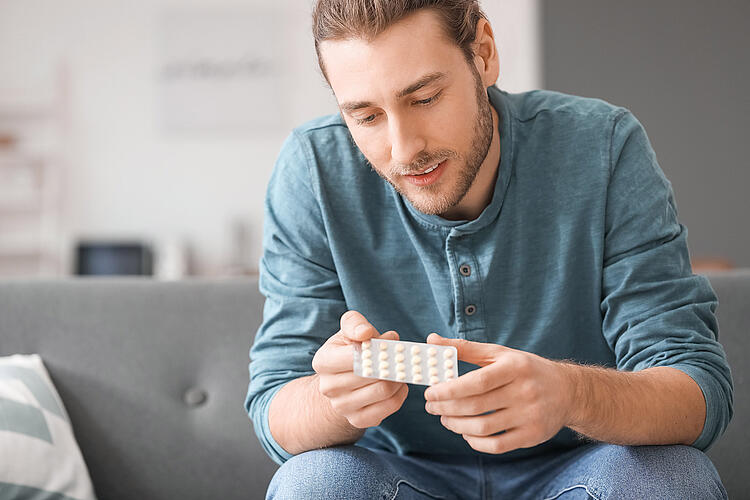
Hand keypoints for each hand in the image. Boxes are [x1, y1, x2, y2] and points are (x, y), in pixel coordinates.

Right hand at [312, 310, 408, 428]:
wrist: (341, 381)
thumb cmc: (348, 350)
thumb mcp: (348, 330)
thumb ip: (355, 323)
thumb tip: (365, 333)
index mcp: (323, 362)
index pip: (356, 356)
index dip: (378, 349)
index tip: (390, 342)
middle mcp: (328, 387)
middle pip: (372, 374)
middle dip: (392, 363)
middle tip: (402, 356)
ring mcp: (342, 407)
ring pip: (383, 390)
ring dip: (398, 378)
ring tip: (400, 369)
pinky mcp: (358, 420)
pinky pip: (389, 407)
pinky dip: (400, 394)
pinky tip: (398, 384)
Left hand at [423, 333, 573, 453]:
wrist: (568, 391)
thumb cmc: (525, 370)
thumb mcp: (499, 354)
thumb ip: (465, 348)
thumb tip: (432, 340)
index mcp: (514, 368)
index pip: (477, 381)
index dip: (449, 389)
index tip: (430, 392)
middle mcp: (524, 392)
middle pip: (476, 406)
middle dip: (447, 409)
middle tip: (431, 407)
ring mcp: (530, 416)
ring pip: (484, 428)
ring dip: (457, 426)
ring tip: (445, 419)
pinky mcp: (532, 436)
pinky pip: (497, 445)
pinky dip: (476, 442)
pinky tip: (465, 433)